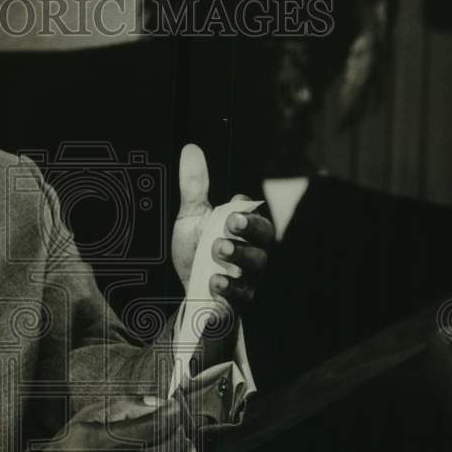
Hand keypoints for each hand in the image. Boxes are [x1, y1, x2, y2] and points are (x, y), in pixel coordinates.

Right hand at [4, 396, 200, 451]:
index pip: (158, 424)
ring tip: (182, 448)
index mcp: (105, 444)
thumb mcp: (84, 419)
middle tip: (177, 426)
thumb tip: (157, 403)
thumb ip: (121, 407)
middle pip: (172, 447)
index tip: (175, 408)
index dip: (174, 412)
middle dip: (180, 431)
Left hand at [171, 144, 273, 309]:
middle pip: (264, 238)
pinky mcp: (237, 303)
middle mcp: (251, 251)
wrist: (188, 294)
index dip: (246, 213)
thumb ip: (193, 186)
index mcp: (243, 229)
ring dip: (239, 256)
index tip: (232, 211)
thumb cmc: (196, 252)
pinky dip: (229, 290)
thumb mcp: (191, 218)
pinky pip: (240, 297)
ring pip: (254, 266)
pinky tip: (215, 282)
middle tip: (230, 225)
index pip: (254, 215)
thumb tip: (191, 148)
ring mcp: (247, 277)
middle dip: (250, 230)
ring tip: (218, 250)